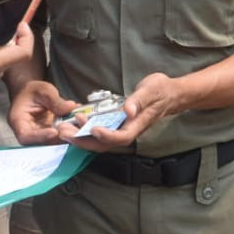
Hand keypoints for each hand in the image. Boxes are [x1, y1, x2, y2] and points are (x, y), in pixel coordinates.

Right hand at [8, 80, 77, 144]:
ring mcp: (40, 135)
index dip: (40, 136)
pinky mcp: (50, 135)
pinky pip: (60, 136)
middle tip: (72, 129)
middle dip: (58, 138)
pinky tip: (79, 123)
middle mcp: (28, 132)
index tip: (54, 132)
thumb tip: (70, 107)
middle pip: (41, 142)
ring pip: (53, 141)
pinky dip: (70, 131)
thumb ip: (55, 100)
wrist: (31, 93)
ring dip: (67, 135)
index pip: (25, 136)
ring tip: (78, 124)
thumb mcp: (43, 90)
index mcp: (18, 121)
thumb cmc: (32, 91)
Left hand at [57, 72, 175, 151]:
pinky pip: (100, 131)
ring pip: (100, 140)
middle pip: (105, 144)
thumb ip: (139, 100)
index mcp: (138, 124)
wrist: (170, 93)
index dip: (106, 136)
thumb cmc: (162, 91)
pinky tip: (75, 121)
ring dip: (80, 137)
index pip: (121, 137)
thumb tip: (128, 111)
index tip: (92, 129)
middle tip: (64, 132)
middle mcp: (129, 129)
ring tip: (63, 129)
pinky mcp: (118, 123)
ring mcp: (122, 127)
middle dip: (83, 141)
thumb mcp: (152, 90)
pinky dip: (86, 129)